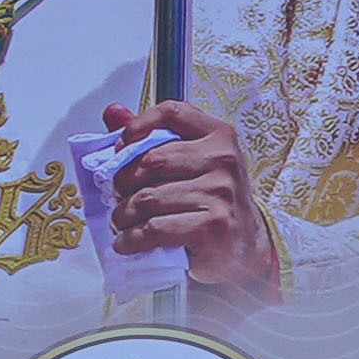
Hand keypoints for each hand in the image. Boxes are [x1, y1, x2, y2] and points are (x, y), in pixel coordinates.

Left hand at [97, 96, 279, 294]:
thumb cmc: (214, 201)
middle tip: (117, 196)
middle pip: (152, 161)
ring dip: (123, 215)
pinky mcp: (211, 227)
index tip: (121, 147)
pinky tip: (127, 242)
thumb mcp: (194, 163)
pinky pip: (155, 228)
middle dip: (123, 182)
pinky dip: (132, 238)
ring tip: (120, 222)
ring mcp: (219, 194)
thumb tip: (113, 112)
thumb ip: (154, 137)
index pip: (172, 113)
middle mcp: (222, 160)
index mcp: (218, 136)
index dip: (139, 125)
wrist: (245, 246)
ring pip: (148, 198)